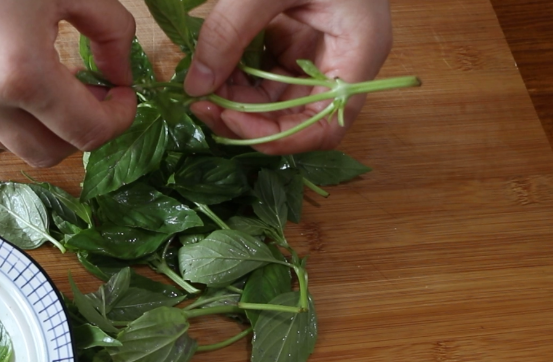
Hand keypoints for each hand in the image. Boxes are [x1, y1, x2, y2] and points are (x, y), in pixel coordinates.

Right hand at [0, 0, 138, 166]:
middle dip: (82, 128)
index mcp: (23, 72)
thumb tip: (121, 77)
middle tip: (93, 93)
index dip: (118, 119)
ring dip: (42, 131)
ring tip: (52, 90)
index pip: (87, 131)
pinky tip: (12, 103)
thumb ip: (111, 33)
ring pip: (11, 151)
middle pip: (50, 152)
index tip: (123, 95)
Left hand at [184, 0, 392, 153]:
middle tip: (201, 104)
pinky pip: (268, 71)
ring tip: (201, 84)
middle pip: (297, 116)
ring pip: (277, 97)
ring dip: (238, 98)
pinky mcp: (298, 36)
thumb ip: (228, 33)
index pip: (325, 125)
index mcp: (357, 52)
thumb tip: (195, 85)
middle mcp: (343, 60)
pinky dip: (238, 74)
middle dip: (247, 116)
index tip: (229, 121)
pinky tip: (212, 66)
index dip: (278, 136)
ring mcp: (320, 48)